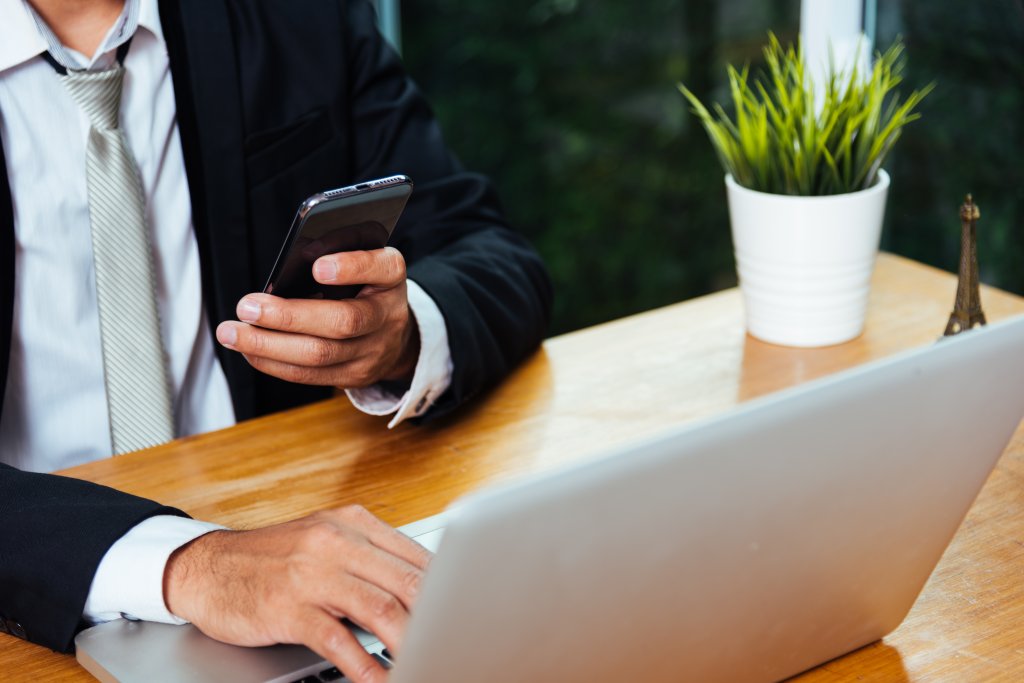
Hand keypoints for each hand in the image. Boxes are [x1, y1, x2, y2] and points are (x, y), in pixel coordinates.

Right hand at [164, 505, 431, 682]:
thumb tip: (424, 587)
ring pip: (381, 609)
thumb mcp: (325, 543)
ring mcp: (312, 573)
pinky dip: (365, 666)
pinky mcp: (289, 606)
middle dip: (440, 617)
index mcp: (353, 523)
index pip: (417, 557)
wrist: (204, 566)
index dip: (449, 590)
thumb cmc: (270, 559)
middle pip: (408, 582)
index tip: (467, 613)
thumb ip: (371, 560)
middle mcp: (336, 542)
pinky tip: (380, 679)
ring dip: (411, 643)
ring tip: (429, 660)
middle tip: (457, 640)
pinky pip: (338, 640)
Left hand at [216, 248, 419, 387]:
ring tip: (232, 332)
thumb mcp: (360, 261)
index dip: (351, 268)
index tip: (317, 268)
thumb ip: (334, 253)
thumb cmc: (364, 286)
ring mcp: (374, 351)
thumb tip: (287, 267)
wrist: (394, 335)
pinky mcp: (354, 376)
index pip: (380, 268)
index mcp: (390, 276)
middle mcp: (388, 315)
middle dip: (289, 316)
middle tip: (247, 307)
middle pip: (342, 321)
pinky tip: (248, 349)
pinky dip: (273, 362)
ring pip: (320, 354)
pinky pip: (310, 375)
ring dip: (269, 345)